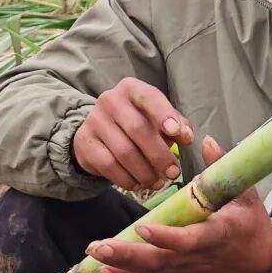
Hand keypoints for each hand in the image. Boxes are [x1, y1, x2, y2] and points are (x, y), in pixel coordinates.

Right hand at [73, 77, 193, 191]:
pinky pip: (109, 166)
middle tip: (173, 173)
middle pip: (138, 129)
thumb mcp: (156, 117)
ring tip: (157, 182)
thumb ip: (176, 124)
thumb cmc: (137, 122)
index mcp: (131, 88)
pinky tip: (138, 184)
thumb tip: (186, 136)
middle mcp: (110, 100)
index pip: (149, 97)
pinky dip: (127, 179)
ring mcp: (94, 120)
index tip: (176, 132)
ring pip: (124, 152)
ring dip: (145, 172)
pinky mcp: (84, 142)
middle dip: (159, 155)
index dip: (164, 114)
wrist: (98, 133)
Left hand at [86, 136, 271, 272]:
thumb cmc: (251, 221)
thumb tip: (206, 140)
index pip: (189, 240)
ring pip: (153, 272)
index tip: (143, 227)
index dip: (166, 237)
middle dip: (129, 254)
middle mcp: (199, 256)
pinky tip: (107, 270)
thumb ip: (223, 166)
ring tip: (95, 254)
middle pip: (161, 261)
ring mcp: (188, 269)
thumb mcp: (245, 191)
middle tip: (101, 245)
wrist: (260, 259)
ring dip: (123, 265)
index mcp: (217, 233)